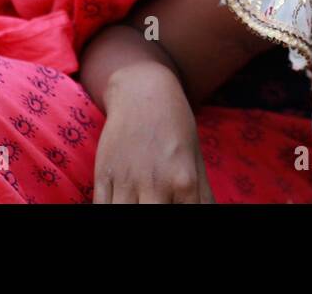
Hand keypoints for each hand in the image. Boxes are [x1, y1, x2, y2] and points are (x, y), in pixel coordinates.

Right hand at [93, 64, 213, 203]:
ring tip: (139, 202)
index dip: (182, 217)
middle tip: (158, 203)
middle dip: (157, 216)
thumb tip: (210, 211)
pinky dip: (110, 209)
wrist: (143, 93)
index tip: (176, 209)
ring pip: (123, 216)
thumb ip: (203, 194)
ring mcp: (127, 182)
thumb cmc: (175, 127)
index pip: (184, 217)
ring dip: (131, 213)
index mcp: (184, 182)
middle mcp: (156, 185)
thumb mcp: (196, 159)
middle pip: (152, 219)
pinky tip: (122, 202)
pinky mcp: (103, 178)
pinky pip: (101, 209)